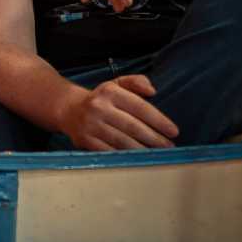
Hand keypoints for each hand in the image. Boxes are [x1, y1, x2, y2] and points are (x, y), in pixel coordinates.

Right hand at [59, 74, 178, 150]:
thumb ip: (136, 82)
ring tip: (158, 155)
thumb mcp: (116, 84)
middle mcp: (98, 107)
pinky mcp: (85, 140)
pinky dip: (126, 157)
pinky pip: (109, 151)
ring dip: (143, 150)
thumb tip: (152, 90)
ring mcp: (90, 125)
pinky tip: (138, 159)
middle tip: (170, 147)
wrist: (67, 109)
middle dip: (154, 139)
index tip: (174, 131)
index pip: (139, 106)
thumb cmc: (101, 99)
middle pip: (132, 126)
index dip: (159, 120)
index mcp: (109, 91)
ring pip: (122, 141)